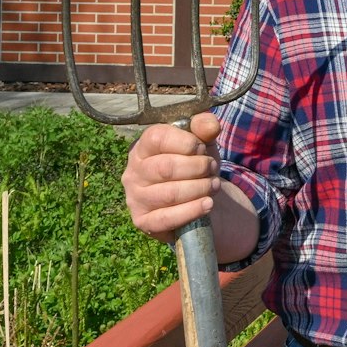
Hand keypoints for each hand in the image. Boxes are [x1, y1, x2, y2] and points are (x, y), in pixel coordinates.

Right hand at [120, 111, 223, 242]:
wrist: (195, 198)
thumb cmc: (194, 165)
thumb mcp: (202, 142)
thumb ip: (205, 127)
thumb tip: (209, 124)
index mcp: (142, 147)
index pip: (157, 138)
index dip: (187, 142)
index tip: (202, 148)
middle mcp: (133, 172)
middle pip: (166, 167)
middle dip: (198, 167)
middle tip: (212, 168)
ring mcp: (134, 198)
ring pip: (170, 193)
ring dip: (200, 188)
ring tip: (213, 185)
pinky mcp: (143, 221)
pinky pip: (166, 218)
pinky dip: (192, 210)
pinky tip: (207, 204)